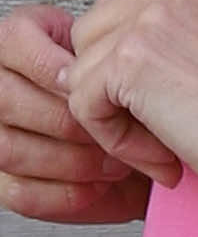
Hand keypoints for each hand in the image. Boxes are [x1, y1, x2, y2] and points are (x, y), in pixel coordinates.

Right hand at [0, 2, 157, 223]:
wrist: (145, 157)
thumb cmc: (131, 105)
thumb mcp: (126, 65)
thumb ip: (115, 52)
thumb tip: (121, 50)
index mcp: (18, 45)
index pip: (14, 43)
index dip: (53, 67)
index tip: (94, 84)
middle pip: (9, 100)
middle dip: (70, 123)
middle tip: (117, 135)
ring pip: (11, 148)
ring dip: (73, 161)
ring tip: (116, 163)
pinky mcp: (6, 184)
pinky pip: (23, 193)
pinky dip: (69, 193)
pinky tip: (99, 186)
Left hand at [57, 0, 197, 216]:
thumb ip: (174, 46)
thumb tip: (102, 71)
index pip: (125, 9)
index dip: (139, 72)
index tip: (187, 115)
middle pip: (94, 32)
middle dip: (119, 92)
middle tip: (172, 138)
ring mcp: (152, 16)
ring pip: (82, 67)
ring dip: (116, 120)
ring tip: (169, 151)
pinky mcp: (134, 58)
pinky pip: (82, 102)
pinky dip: (116, 143)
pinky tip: (166, 161)